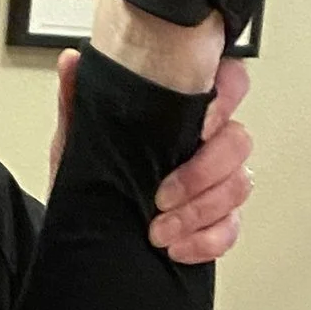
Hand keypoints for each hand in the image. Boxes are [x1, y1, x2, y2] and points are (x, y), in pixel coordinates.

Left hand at [51, 50, 251, 265]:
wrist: (83, 238)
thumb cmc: (91, 184)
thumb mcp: (76, 142)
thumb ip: (78, 102)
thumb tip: (71, 62)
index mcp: (183, 115)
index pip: (228, 84)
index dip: (227, 98)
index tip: (201, 125)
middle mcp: (207, 145)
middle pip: (239, 142)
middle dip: (202, 173)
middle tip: (162, 196)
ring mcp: (216, 184)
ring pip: (239, 186)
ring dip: (199, 211)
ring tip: (159, 229)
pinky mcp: (216, 223)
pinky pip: (230, 229)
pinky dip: (206, 241)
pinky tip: (176, 247)